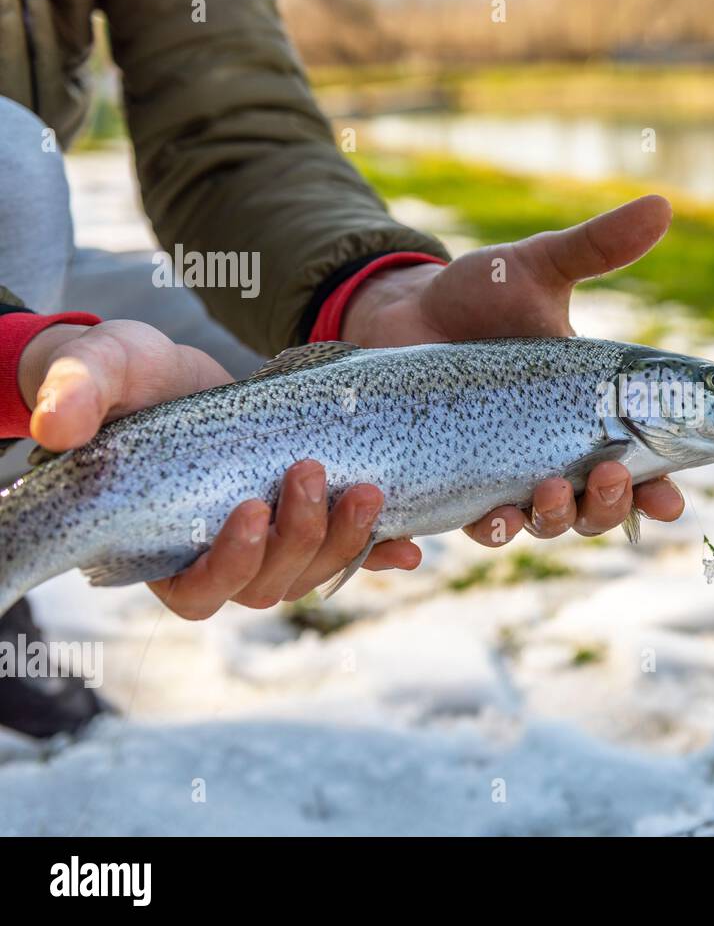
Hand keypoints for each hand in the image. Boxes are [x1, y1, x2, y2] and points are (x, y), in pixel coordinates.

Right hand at [18, 319, 417, 619]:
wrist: (173, 372)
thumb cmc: (123, 379)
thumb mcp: (100, 368)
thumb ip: (77, 391)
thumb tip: (57, 425)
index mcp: (159, 548)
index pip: (195, 591)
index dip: (226, 564)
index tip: (248, 508)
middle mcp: (217, 557)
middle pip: (266, 585)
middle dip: (298, 539)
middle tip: (313, 474)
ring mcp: (269, 543)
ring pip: (312, 572)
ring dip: (344, 540)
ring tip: (366, 490)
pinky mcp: (310, 519)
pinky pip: (352, 554)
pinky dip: (381, 553)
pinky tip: (410, 547)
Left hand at [341, 194, 685, 546]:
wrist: (402, 310)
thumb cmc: (479, 292)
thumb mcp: (538, 267)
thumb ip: (598, 247)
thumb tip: (663, 204)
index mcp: (589, 412)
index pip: (640, 464)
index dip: (659, 490)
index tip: (672, 498)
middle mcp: (554, 452)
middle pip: (597, 508)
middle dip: (610, 506)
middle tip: (610, 475)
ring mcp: (504, 472)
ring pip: (545, 524)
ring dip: (556, 519)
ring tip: (549, 490)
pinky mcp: (454, 481)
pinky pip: (478, 524)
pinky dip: (488, 529)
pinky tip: (492, 516)